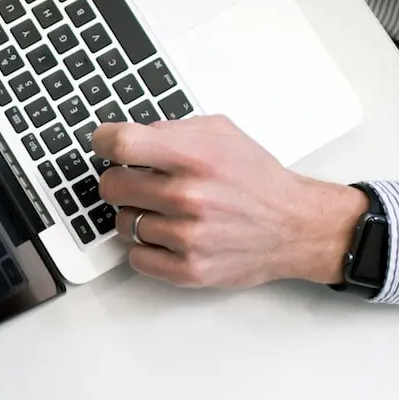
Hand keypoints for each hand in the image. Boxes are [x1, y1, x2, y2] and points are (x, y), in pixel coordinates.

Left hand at [93, 116, 367, 288]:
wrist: (295, 226)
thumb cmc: (258, 180)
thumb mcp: (222, 134)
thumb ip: (173, 129)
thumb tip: (130, 136)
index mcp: (196, 157)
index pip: (122, 144)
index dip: (103, 142)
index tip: (103, 144)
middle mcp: (190, 197)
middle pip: (111, 186)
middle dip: (120, 181)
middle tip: (138, 182)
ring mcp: (188, 237)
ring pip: (122, 223)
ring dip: (137, 215)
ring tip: (166, 211)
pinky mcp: (189, 270)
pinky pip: (136, 258)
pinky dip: (146, 247)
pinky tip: (167, 235)